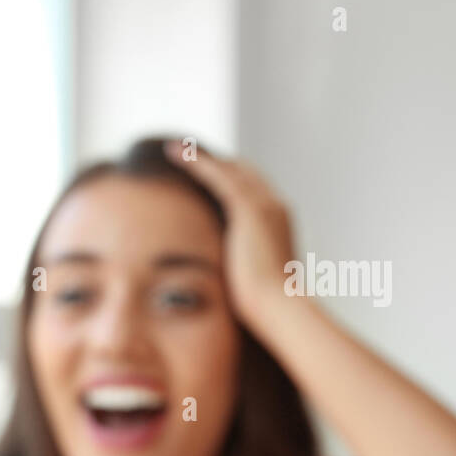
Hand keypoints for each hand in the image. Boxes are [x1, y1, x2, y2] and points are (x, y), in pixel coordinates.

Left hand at [164, 141, 296, 329]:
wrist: (278, 307)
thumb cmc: (264, 306)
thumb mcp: (252, 281)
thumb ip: (242, 271)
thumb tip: (229, 283)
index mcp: (277, 224)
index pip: (254, 191)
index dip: (231, 179)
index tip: (207, 174)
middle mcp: (276, 207)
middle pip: (245, 172)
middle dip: (218, 162)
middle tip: (188, 154)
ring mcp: (265, 205)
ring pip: (230, 169)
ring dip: (203, 156)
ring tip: (176, 148)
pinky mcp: (248, 208)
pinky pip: (219, 175)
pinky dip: (197, 163)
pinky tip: (176, 154)